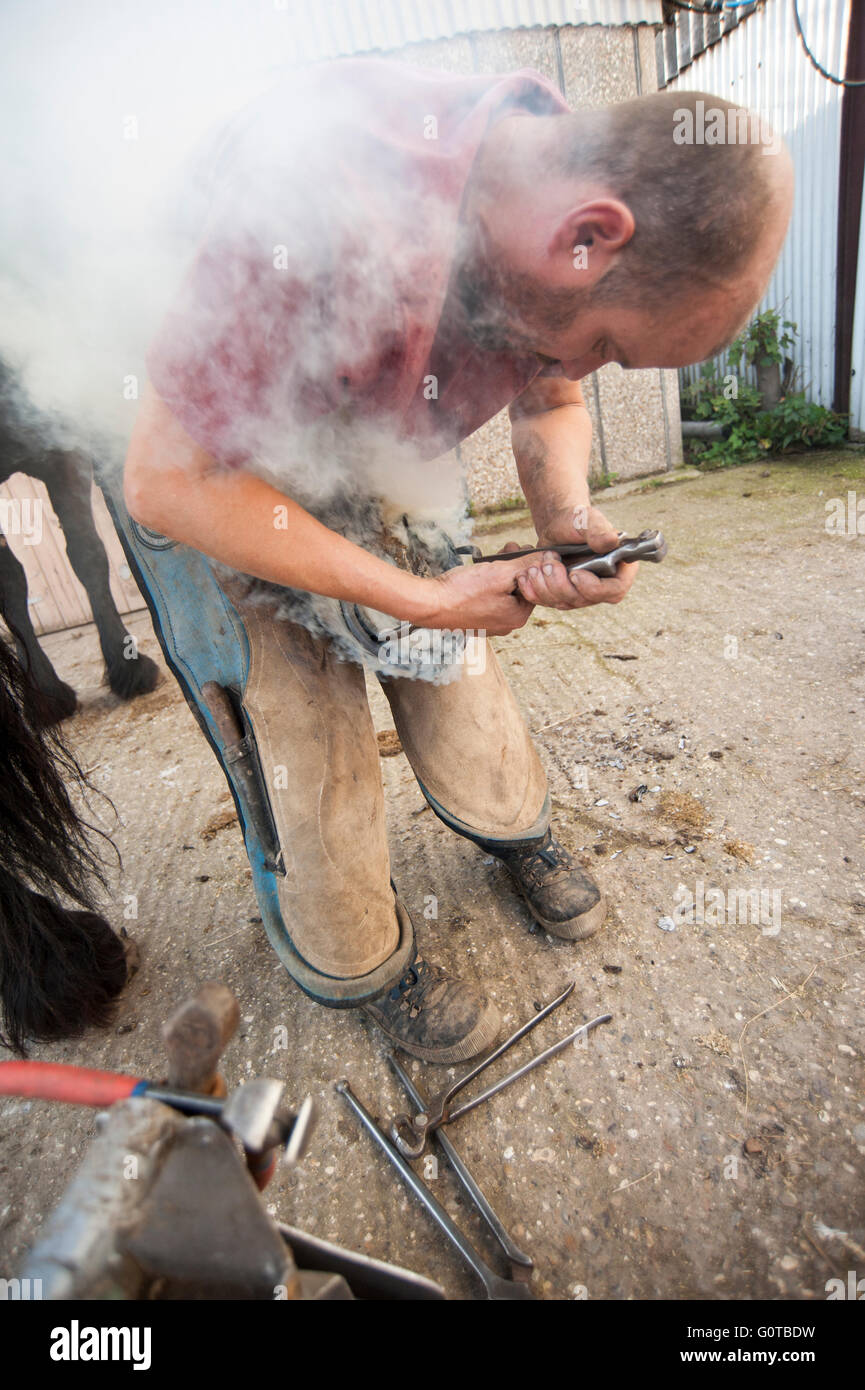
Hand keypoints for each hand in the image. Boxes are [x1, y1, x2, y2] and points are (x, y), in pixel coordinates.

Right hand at [413, 553, 535, 634]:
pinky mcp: (475, 619)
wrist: (429, 604)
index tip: (521, 549)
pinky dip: (488, 584)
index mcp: (517, 617)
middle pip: (520, 589)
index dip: (530, 564)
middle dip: (516, 566)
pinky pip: (490, 599)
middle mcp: (506, 625)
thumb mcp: (500, 572)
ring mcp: (490, 624)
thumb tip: (550, 558)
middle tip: (509, 549)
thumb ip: (527, 564)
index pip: (536, 586)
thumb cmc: (462, 591)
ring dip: (501, 573)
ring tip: (492, 559)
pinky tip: (479, 573)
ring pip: (504, 593)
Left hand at [521, 501, 637, 611]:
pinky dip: (533, 590)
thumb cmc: (577, 520)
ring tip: (537, 563)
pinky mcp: (562, 596)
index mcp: (619, 570)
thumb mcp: (588, 520)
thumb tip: (611, 541)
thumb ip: (599, 530)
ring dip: (545, 585)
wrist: (557, 526)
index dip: (594, 588)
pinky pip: (547, 602)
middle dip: (560, 584)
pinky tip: (525, 576)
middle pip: (584, 600)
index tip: (574, 574)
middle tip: (548, 561)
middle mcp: (602, 586)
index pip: (614, 591)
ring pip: (563, 603)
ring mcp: (581, 594)